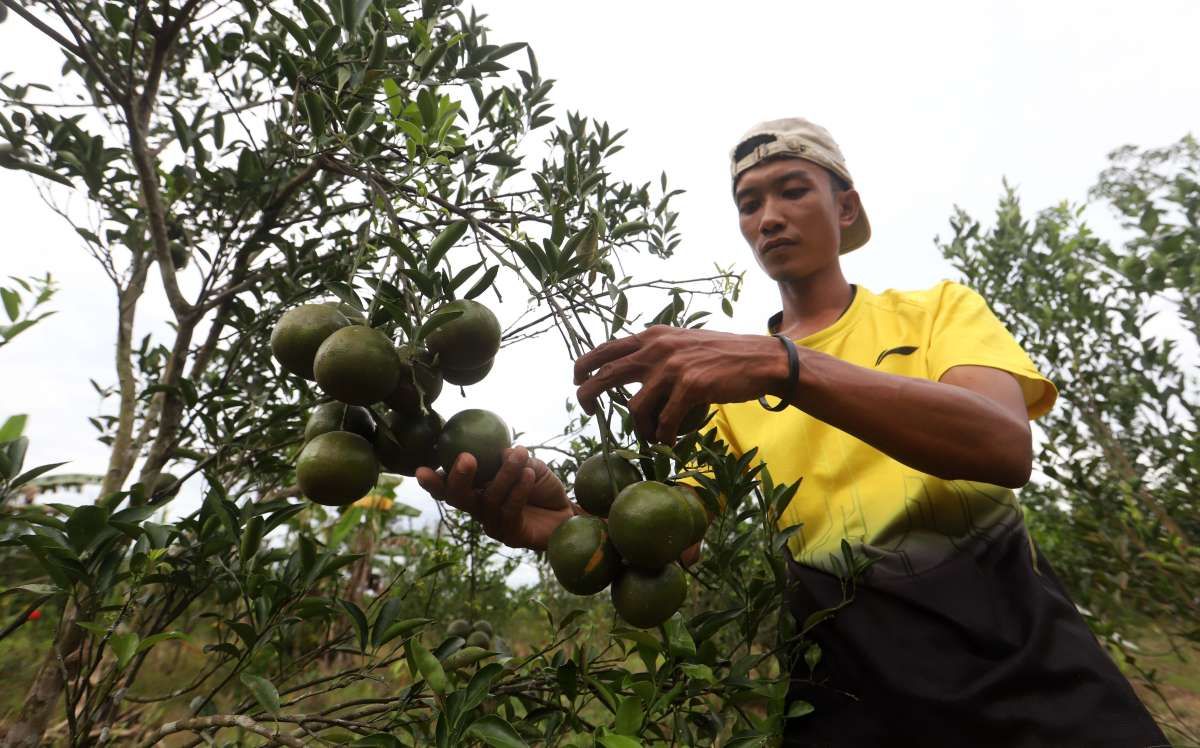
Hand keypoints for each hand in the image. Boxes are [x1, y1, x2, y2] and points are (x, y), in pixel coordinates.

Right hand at [415, 446, 572, 551]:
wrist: (565, 510)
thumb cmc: (541, 484)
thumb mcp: (526, 463)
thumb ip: (509, 458)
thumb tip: (499, 448)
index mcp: (475, 489)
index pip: (448, 486)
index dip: (433, 481)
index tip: (421, 469)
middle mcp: (478, 508)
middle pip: (458, 498)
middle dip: (458, 478)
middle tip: (466, 458)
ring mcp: (493, 524)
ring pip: (489, 499)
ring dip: (504, 474)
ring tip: (519, 454)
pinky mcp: (511, 535)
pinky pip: (509, 511)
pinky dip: (518, 490)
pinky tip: (529, 474)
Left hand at [573, 325, 790, 442]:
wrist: (759, 360)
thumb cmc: (722, 356)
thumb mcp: (682, 343)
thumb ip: (656, 350)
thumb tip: (629, 366)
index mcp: (653, 336)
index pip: (606, 348)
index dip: (585, 365)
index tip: (577, 381)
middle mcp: (657, 348)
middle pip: (605, 374)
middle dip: (588, 395)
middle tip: (588, 412)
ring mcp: (673, 367)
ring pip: (634, 408)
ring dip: (638, 428)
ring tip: (649, 436)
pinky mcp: (690, 387)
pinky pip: (663, 422)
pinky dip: (662, 437)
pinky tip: (668, 442)